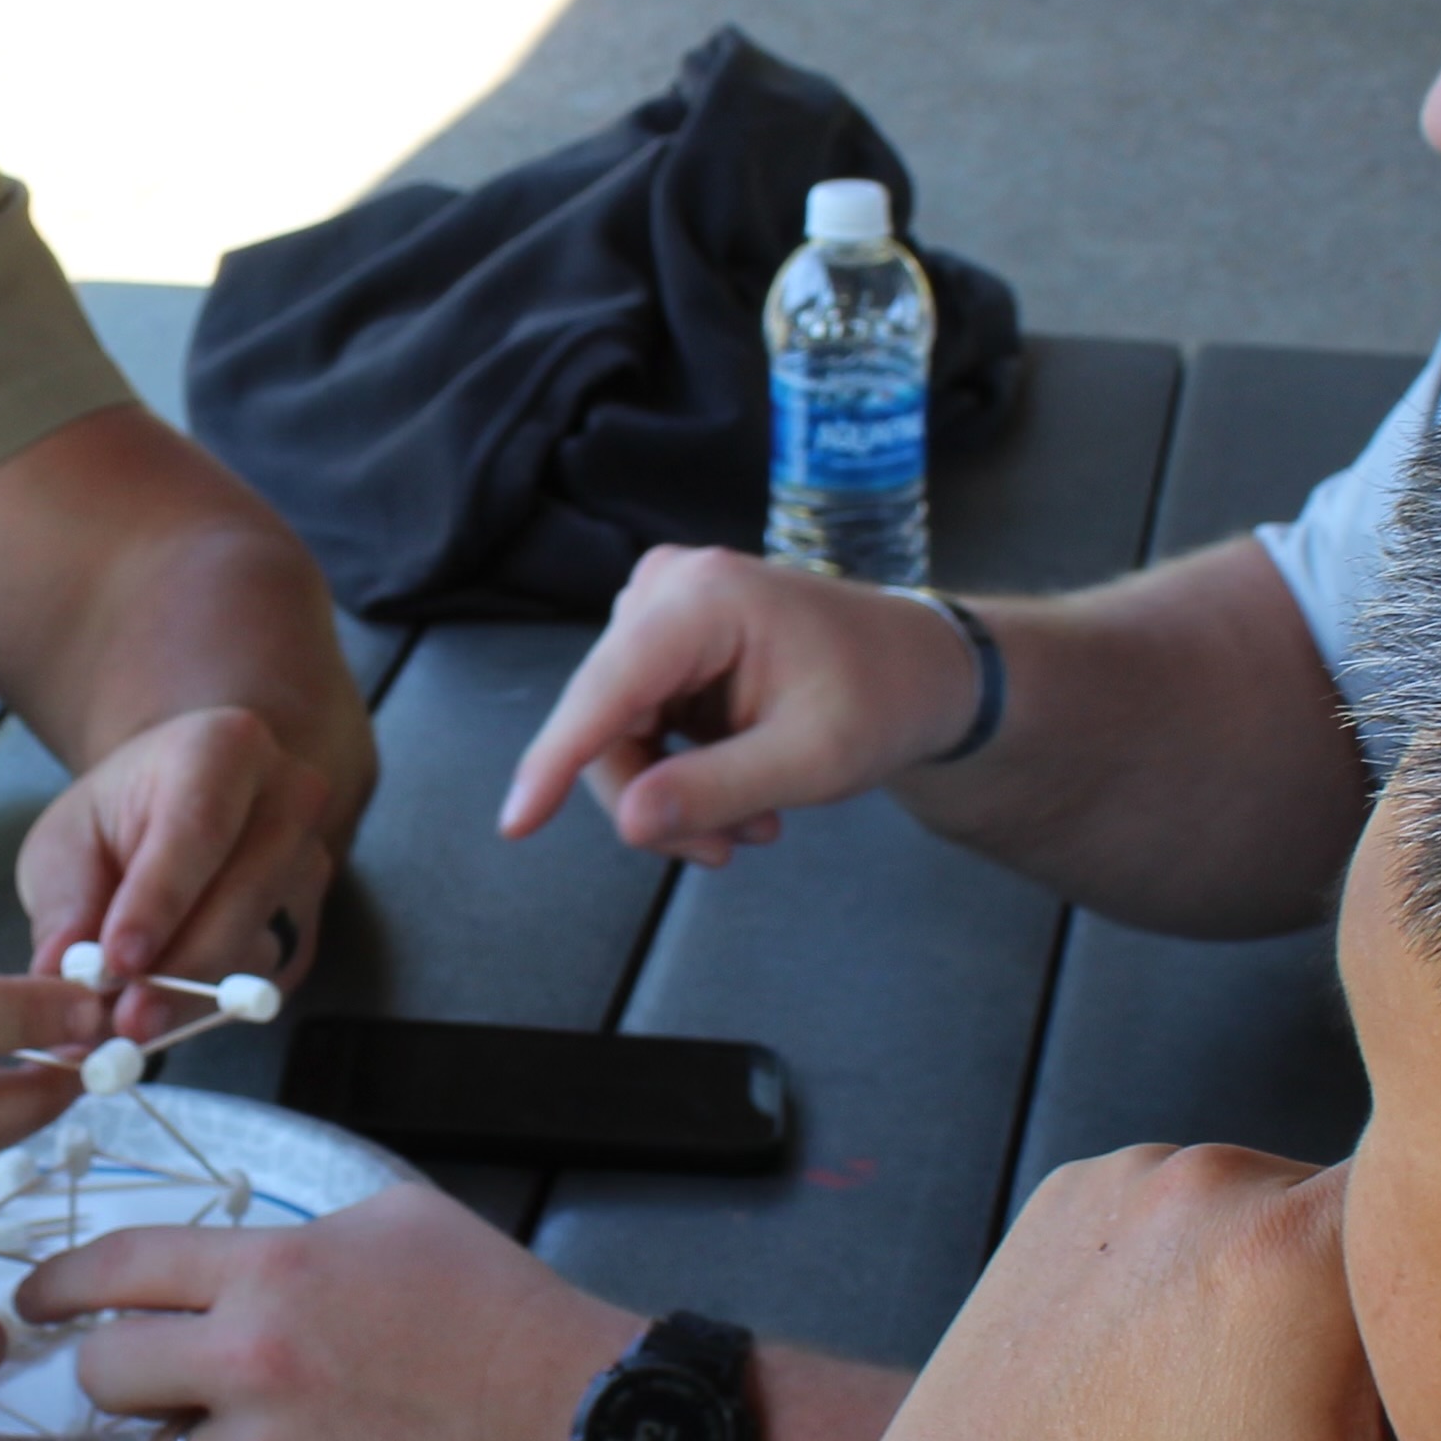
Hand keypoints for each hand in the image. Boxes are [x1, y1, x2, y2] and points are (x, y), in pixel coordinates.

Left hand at [15, 1186, 632, 1440]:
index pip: (116, 1268)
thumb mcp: (393, 1220)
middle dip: (122, 1373)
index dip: (59, 1283)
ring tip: (287, 1435)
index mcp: (268, 1272)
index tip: (33, 1300)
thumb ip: (295, 1235)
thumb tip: (232, 1260)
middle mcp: (248, 1365)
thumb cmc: (496, 1309)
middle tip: (159, 1379)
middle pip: (105, 1373)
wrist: (572, 1424)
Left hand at [17, 704, 342, 1020]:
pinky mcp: (311, 921)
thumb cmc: (118, 819)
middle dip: (178, 968)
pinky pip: (265, 976)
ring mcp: (310, 861)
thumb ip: (65, 902)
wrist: (177, 812)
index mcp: (224, 748)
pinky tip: (163, 1008)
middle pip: (242, 895)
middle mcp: (288, 797)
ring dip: (191, 993)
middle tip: (125, 1020)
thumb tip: (61, 973)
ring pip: (257, 943)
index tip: (119, 960)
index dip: (159, 902)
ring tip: (127, 1021)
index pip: (197, 829)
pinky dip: (210, 1004)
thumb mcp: (67, 841)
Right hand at [498, 548, 986, 866]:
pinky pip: (637, 728)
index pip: (605, 691)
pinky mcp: (665, 643)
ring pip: (617, 735)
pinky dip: (681, 777)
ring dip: (675, 797)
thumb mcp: (813, 760)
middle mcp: (667, 589)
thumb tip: (629, 822)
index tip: (515, 825)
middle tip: (726, 851)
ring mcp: (661, 612)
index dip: (554, 763)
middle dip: (656, 800)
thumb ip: (716, 791)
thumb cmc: (885, 696)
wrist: (924, 668)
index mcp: (704, 599)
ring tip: (753, 826)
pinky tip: (743, 798)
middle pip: (606, 723)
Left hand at [815, 1147, 1440, 1440]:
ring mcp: (1128, 1179)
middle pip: (1388, 1213)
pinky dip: (1223, 1275)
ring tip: (1309, 1424)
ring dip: (1320, 1295)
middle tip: (1417, 1440)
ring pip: (1292, 1206)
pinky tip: (1214, 1387)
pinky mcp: (1066, 1201)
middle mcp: (1213, 1180)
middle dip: (1420, 1314)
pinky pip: (1197, 1207)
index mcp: (1298, 1258)